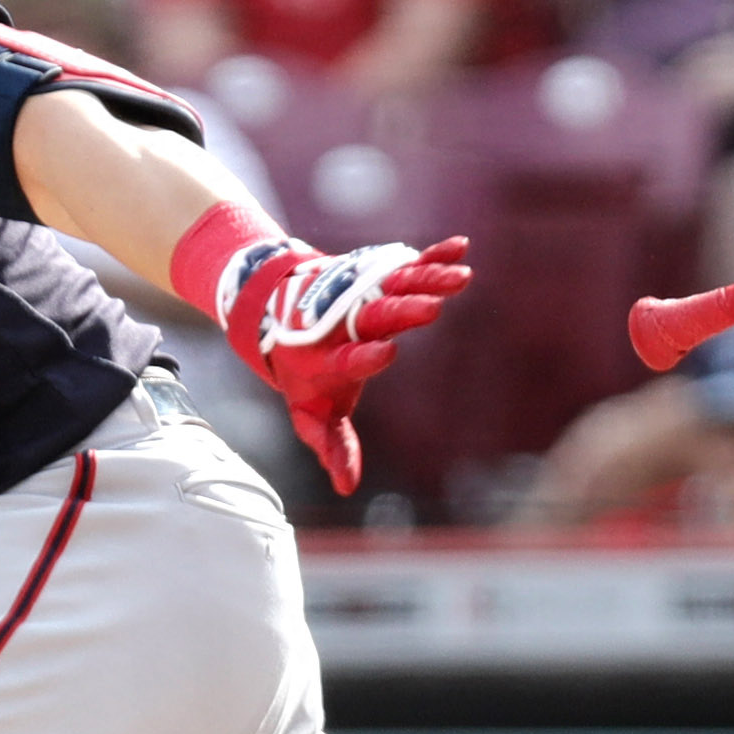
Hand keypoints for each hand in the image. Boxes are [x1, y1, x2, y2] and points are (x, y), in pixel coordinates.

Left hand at [224, 236, 472, 493]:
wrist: (272, 308)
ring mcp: (360, 294)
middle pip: (377, 316)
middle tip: (432, 308)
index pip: (349, 358)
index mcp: (329, 357)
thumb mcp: (310, 410)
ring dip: (428, 279)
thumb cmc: (301, 371)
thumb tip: (346, 487)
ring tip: (462, 275)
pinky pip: (407, 264)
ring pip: (397, 285)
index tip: (387, 352)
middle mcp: (346, 322)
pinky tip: (460, 246)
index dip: (366, 356)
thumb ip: (331, 444)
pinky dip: (432, 255)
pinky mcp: (373, 275)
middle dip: (403, 311)